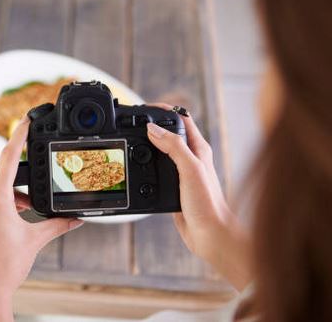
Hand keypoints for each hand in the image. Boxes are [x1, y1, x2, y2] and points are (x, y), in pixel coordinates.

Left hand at [0, 117, 83, 321]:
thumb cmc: (5, 267)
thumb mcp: (35, 241)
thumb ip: (57, 225)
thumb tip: (76, 219)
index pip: (8, 157)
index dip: (18, 136)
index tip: (25, 121)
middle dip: (11, 167)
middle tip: (29, 182)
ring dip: (5, 188)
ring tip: (24, 208)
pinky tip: (10, 219)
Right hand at [146, 104, 251, 290]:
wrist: (210, 236)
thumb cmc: (208, 204)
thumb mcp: (190, 169)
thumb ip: (173, 147)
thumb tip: (153, 129)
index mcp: (199, 149)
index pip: (181, 119)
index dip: (164, 110)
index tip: (146, 107)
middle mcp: (191, 159)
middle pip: (169, 133)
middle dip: (153, 125)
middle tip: (135, 121)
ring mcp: (182, 173)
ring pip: (161, 152)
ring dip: (148, 146)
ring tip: (132, 140)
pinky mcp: (173, 188)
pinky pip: (157, 172)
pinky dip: (146, 166)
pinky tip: (138, 168)